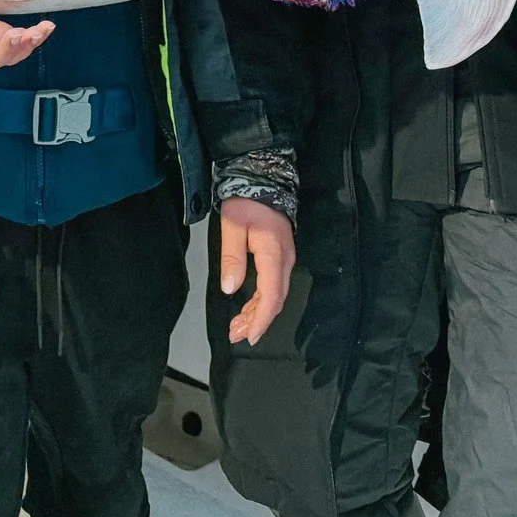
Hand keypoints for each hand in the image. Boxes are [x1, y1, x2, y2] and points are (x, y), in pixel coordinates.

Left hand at [219, 197, 294, 344]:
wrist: (262, 180)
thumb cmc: (246, 202)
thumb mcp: (232, 227)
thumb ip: (232, 258)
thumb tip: (230, 288)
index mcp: (274, 255)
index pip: (272, 296)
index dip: (261, 319)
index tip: (249, 336)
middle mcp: (285, 261)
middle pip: (275, 299)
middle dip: (257, 320)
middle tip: (236, 334)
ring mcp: (285, 259)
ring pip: (275, 294)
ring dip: (258, 312)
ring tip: (238, 326)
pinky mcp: (281, 256)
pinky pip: (274, 285)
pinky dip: (262, 300)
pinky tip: (249, 308)